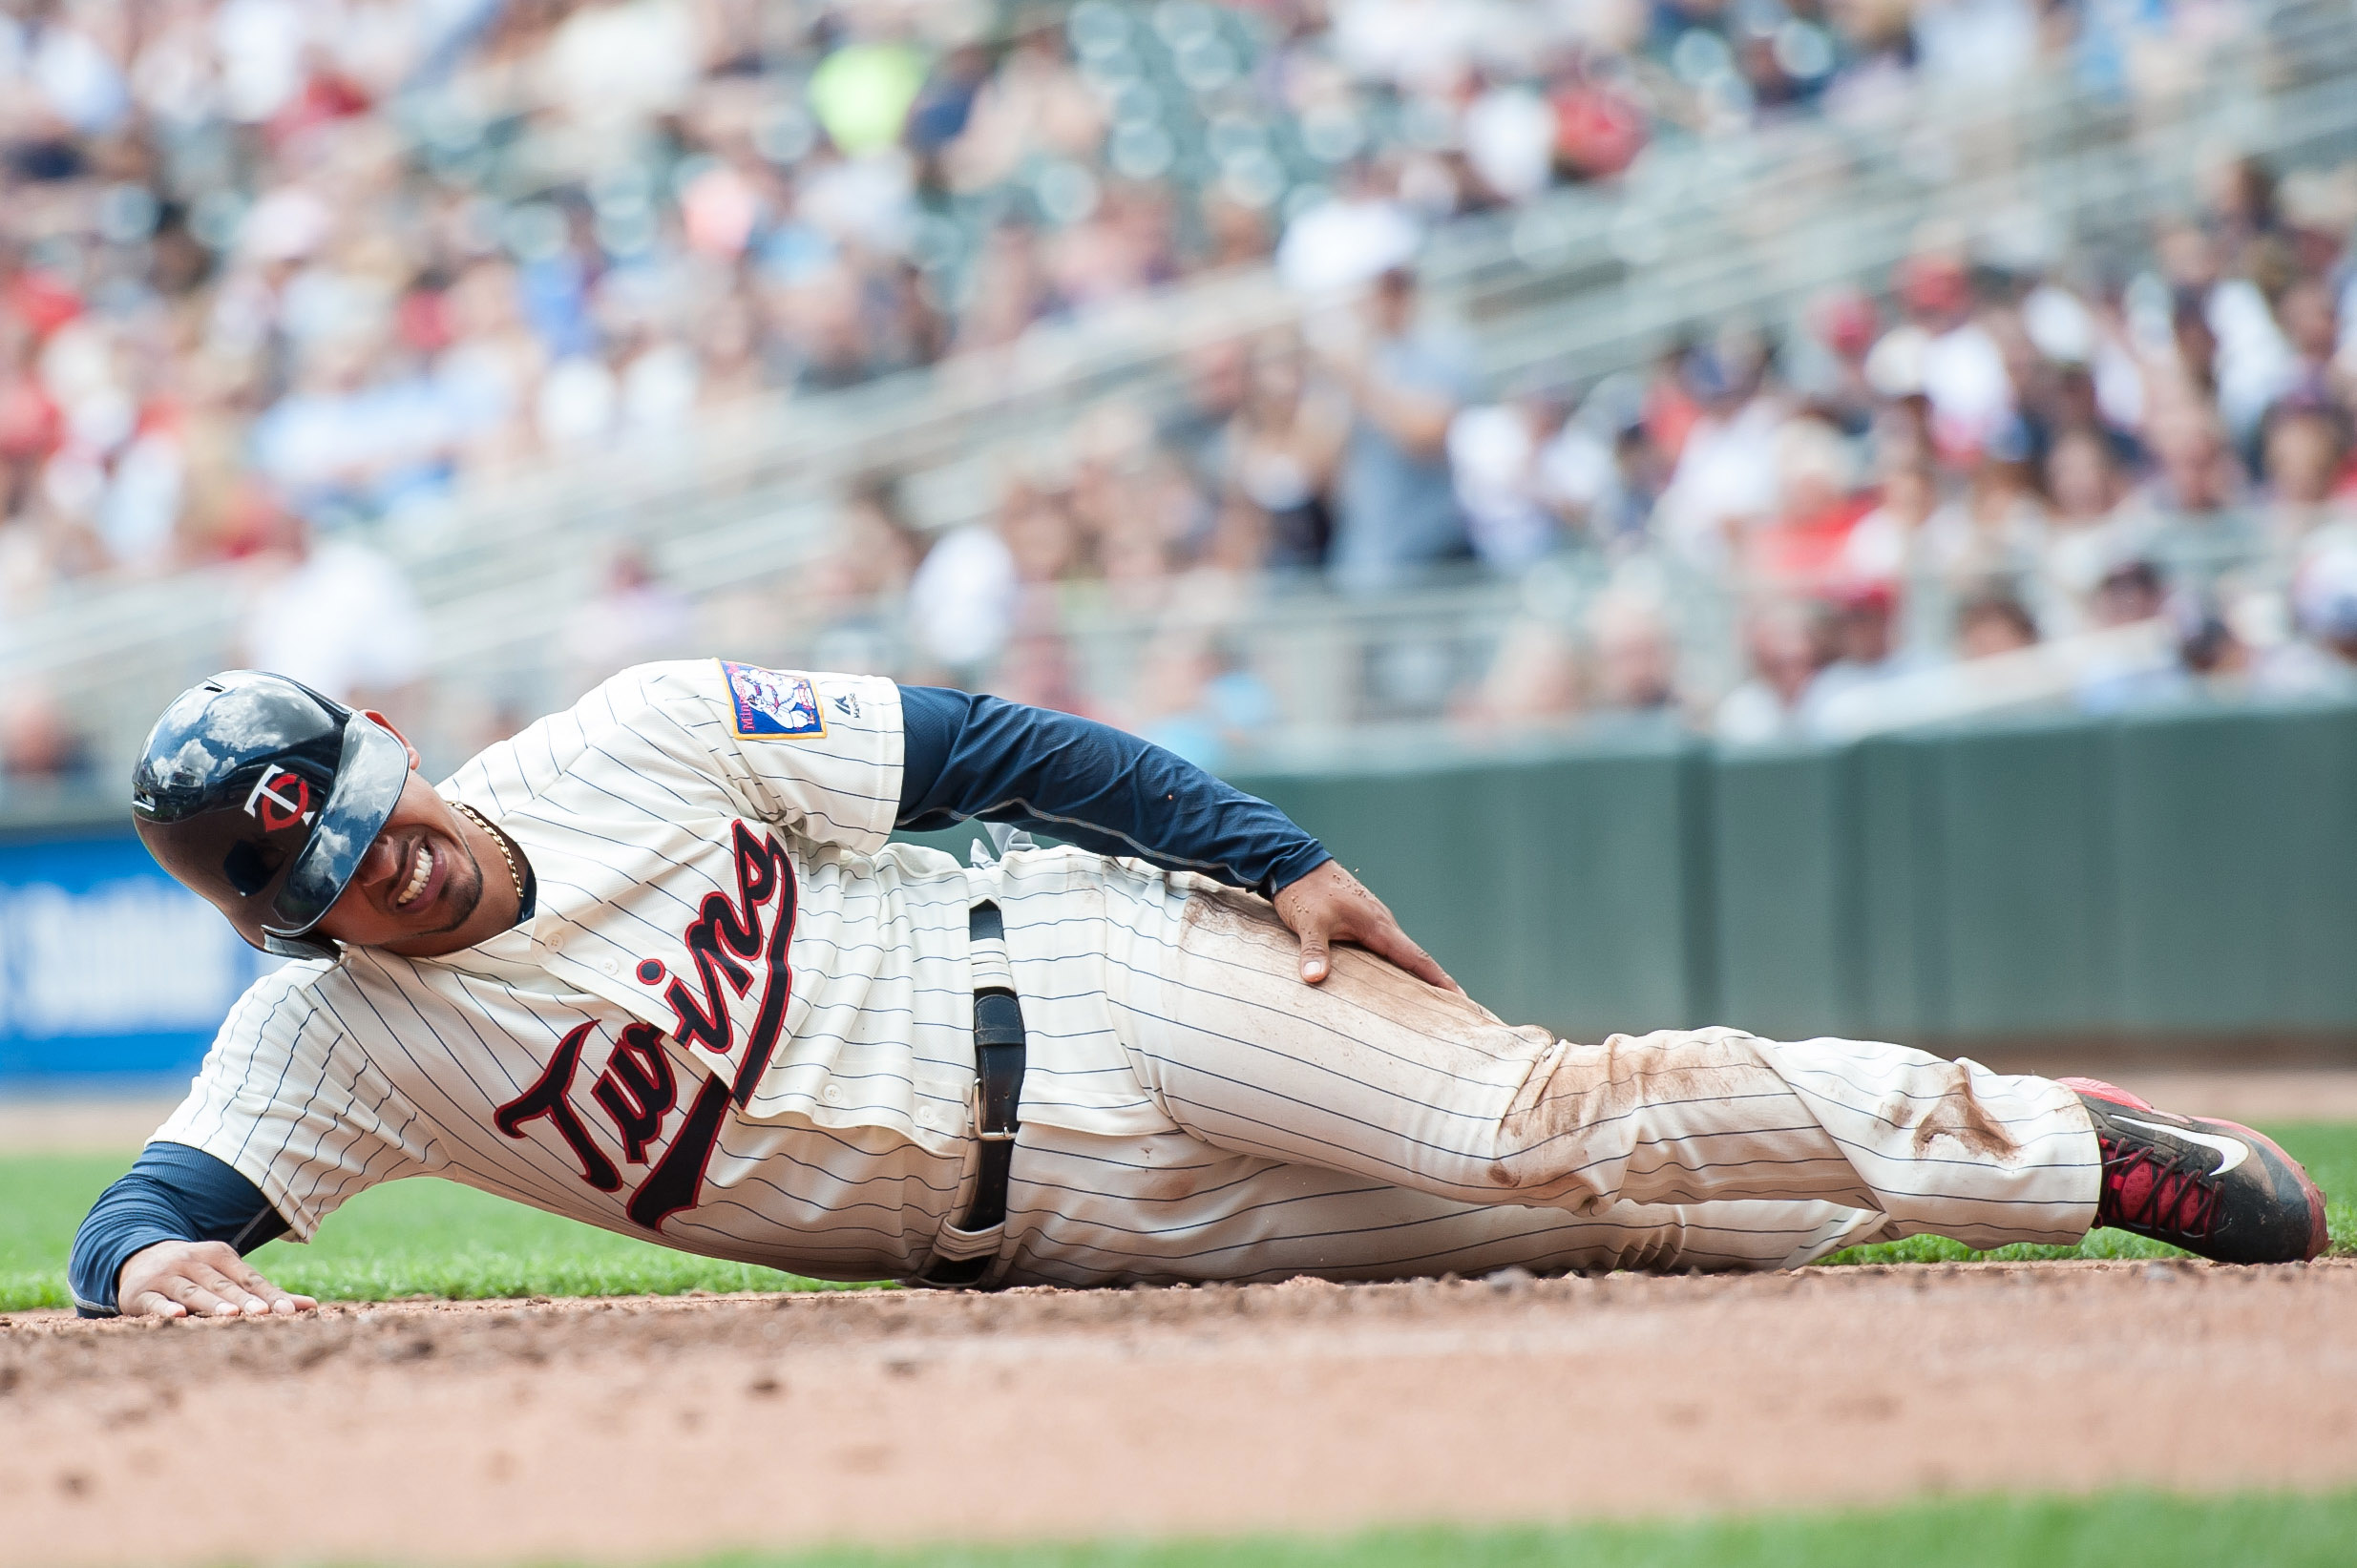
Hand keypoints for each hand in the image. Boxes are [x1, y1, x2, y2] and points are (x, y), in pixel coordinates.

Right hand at [118, 1239, 317, 1319]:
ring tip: (231, 1314)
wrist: (139, 1258)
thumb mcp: (228, 1275)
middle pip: (223, 1284)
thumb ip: (265, 1292)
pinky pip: (155, 1301)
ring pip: (193, 1291)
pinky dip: (165, 1308)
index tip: (288, 1311)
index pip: (249, 1278)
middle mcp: (194, 1261)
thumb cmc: (198, 1273)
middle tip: (264, 1313)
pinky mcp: (141, 1292)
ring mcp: (167, 1275)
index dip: (268, 1294)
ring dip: (211, 1303)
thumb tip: (312, 1307)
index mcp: (220, 1254)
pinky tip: (177, 1316)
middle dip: (244, 1299)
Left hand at [1273, 861, 1460, 992]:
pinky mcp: (1358, 921)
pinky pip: (1382, 948)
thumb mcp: (1308, 922)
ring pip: (1397, 953)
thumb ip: (1313, 951)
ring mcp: (1371, 921)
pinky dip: (1391, 965)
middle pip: (1413, 959)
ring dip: (1411, 974)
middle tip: (1450, 1008)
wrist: (1295, 861)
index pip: (1416, 958)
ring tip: (1424, 1000)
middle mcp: (1380, 923)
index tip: (1460, 997)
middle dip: (1432, 982)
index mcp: (1378, 925)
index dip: (1439, 979)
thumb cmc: (1306, 891)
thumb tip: (1314, 978)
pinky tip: (1388, 979)